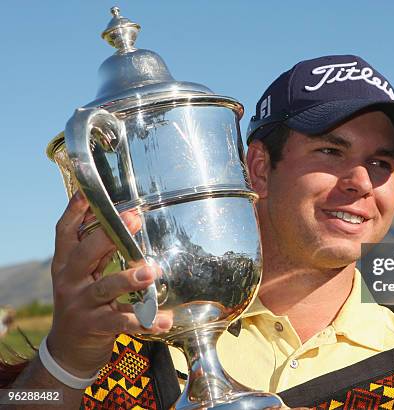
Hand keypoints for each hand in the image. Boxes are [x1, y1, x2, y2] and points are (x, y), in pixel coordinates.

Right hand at [46, 192, 171, 377]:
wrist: (68, 350)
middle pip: (84, 253)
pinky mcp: (94, 327)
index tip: (89, 193)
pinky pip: (121, 321)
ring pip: (104, 288)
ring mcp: (80, 305)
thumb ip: (98, 253)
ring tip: (151, 272)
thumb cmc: (83, 304)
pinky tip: (164, 319)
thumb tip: (123, 222)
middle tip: (134, 220)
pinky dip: (144, 321)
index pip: (65, 232)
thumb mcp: (83, 277)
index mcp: (66, 264)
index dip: (75, 211)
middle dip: (109, 236)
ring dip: (129, 278)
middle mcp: (69, 281)